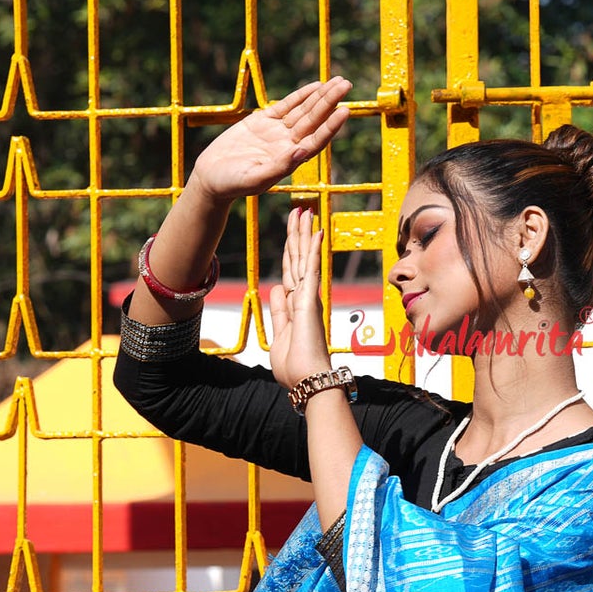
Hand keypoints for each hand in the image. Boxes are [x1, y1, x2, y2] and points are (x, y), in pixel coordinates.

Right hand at [189, 77, 353, 203]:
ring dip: (321, 96)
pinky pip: (285, 106)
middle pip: (314, 120)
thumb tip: (302, 152)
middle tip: (347, 83)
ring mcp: (276, 132)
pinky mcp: (262, 121)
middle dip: (330, 101)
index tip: (345, 110)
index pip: (316, 140)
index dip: (331, 125)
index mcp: (290, 160)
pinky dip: (301, 96)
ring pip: (304, 111)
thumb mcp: (254, 178)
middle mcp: (288, 144)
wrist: (210, 178)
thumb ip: (279, 166)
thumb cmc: (231, 184)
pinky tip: (316, 86)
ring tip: (339, 81)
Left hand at [269, 207, 333, 388]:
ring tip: (305, 211)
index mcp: (295, 305)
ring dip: (304, 233)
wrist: (309, 381)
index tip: (293, 230)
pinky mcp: (310, 299)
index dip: (291, 249)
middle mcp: (304, 297)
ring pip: (304, 257)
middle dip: (297, 234)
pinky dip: (313, 248)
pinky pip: (311, 268)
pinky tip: (316, 231)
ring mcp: (308, 296)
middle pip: (298, 258)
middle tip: (299, 210)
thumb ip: (279, 311)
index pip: (291, 270)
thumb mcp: (280, 335)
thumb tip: (277, 288)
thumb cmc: (297, 366)